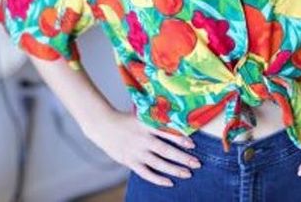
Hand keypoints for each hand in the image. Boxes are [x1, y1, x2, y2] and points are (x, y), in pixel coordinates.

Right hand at [83, 109, 201, 186]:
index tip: (192, 144)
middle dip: (183, 158)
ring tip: (188, 173)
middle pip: (166, 151)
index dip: (180, 139)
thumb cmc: (125, 120)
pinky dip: (158, 179)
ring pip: (159, 164)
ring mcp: (136, 152)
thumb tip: (175, 124)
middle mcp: (143, 140)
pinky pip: (146, 173)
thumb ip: (157, 121)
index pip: (166, 132)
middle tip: (197, 163)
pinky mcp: (130, 162)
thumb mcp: (141, 116)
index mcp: (147, 126)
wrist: (103, 125)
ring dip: (174, 169)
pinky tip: (170, 182)